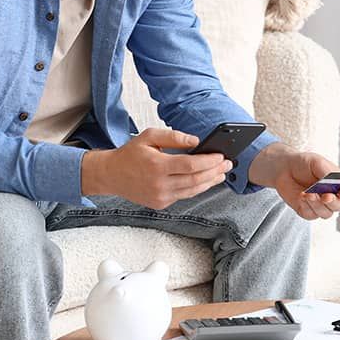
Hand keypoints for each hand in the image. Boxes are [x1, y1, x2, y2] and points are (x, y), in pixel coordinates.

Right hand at [81, 128, 232, 209]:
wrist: (112, 175)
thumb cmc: (131, 154)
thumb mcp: (149, 136)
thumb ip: (174, 137)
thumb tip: (196, 141)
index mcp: (157, 165)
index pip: (190, 165)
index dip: (209, 161)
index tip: (221, 156)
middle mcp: (159, 184)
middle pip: (196, 179)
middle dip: (215, 172)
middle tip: (227, 164)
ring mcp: (160, 196)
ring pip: (193, 190)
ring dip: (210, 182)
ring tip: (221, 174)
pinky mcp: (160, 203)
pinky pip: (184, 195)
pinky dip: (197, 187)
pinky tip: (205, 180)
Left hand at [249, 143, 339, 220]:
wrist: (283, 168)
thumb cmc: (303, 163)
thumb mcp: (317, 162)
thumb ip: (328, 173)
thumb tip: (335, 184)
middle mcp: (334, 196)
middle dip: (332, 201)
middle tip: (324, 195)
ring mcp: (321, 205)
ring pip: (327, 213)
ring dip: (317, 204)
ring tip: (307, 193)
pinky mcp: (308, 211)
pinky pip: (311, 215)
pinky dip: (306, 206)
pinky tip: (301, 196)